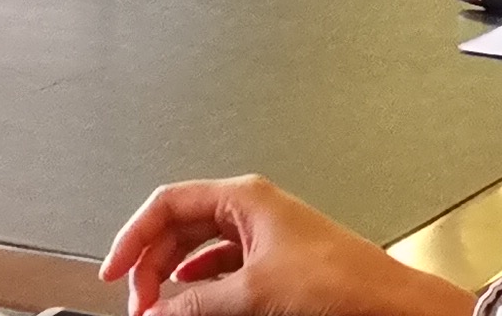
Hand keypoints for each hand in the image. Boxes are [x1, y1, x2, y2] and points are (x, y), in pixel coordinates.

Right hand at [101, 177, 473, 315]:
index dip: (132, 235)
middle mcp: (253, 211)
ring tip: (160, 307)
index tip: (113, 269)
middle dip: (151, 262)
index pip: (168, 202)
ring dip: (174, 279)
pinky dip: (200, 287)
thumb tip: (155, 309)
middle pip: (180, 227)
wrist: (388, 305)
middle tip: (138, 300)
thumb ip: (195, 302)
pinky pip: (221, 269)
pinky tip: (195, 305)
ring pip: (199, 251)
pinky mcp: (276, 264)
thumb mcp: (251, 292)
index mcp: (244, 197)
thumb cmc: (340, 281)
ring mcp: (265, 237)